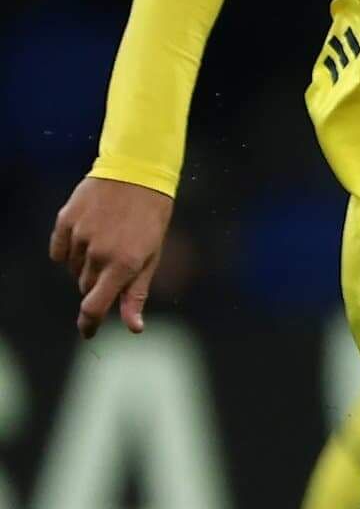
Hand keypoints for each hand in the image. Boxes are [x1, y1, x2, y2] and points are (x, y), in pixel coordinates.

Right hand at [48, 176, 173, 338]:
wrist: (136, 175)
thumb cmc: (150, 220)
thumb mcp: (151, 257)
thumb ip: (137, 294)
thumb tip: (133, 328)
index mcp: (123, 265)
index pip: (94, 306)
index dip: (89, 324)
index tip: (88, 333)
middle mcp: (98, 253)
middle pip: (86, 286)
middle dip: (99, 283)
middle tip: (116, 260)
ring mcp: (79, 236)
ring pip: (73, 268)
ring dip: (86, 264)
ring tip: (107, 239)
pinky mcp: (64, 221)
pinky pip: (58, 251)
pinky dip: (69, 250)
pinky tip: (87, 234)